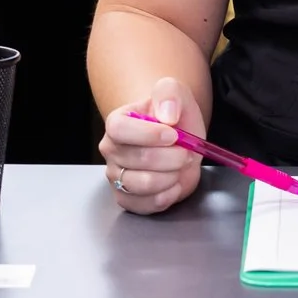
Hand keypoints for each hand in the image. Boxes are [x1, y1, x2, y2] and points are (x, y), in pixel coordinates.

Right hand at [98, 77, 202, 213]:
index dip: (149, 134)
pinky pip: (146, 204)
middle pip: (138, 159)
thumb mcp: (175, 93)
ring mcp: (116, 177)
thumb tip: (167, 115)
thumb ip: (169, 93)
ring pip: (143, 184)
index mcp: (117, 122)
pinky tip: (173, 183)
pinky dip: (168, 195)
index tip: (173, 134)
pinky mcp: (127, 199)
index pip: (120, 129)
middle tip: (186, 151)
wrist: (177, 140)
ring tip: (178, 166)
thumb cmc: (172, 117)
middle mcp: (111, 150)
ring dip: (171, 176)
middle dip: (172, 157)